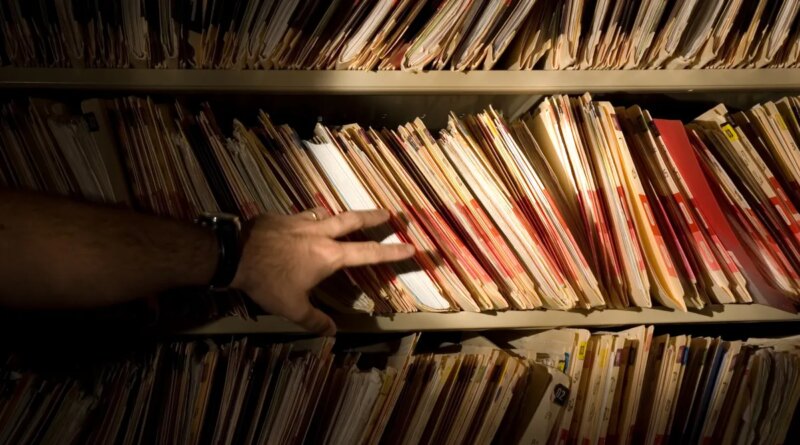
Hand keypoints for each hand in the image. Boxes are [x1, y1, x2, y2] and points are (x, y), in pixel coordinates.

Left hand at [231, 208, 414, 335]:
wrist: (234, 253)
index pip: (368, 253)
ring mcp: (299, 221)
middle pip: (352, 220)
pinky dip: (308, 219)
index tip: (411, 247)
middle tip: (389, 213)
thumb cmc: (267, 281)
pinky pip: (301, 216)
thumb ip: (314, 320)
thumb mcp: (292, 308)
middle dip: (373, 217)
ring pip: (326, 214)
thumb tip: (332, 332)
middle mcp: (319, 234)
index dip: (392, 252)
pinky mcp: (280, 217)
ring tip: (341, 218)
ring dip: (338, 216)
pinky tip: (301, 224)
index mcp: (328, 256)